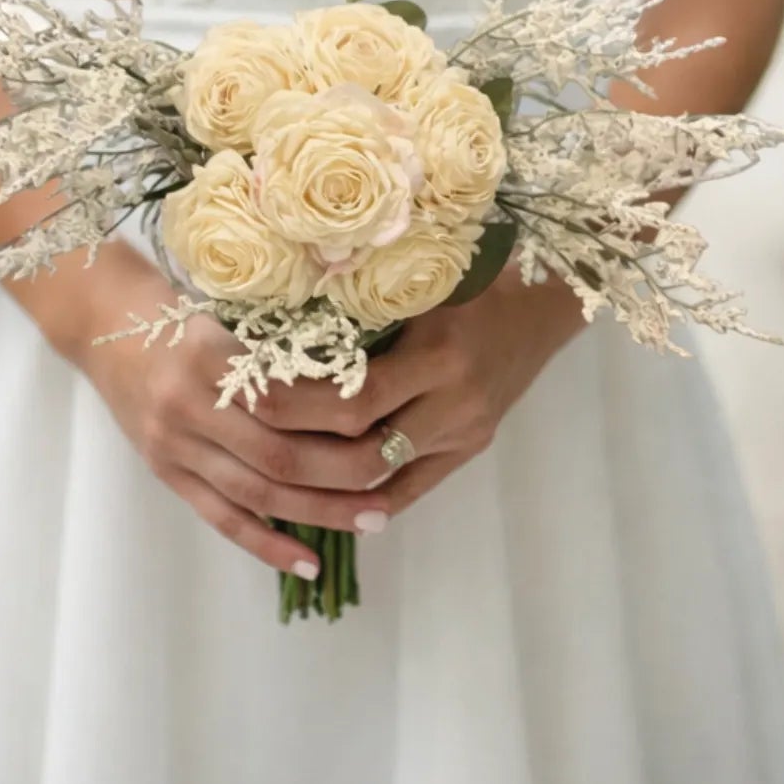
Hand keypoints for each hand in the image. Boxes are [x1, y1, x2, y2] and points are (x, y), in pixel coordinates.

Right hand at [60, 246, 395, 580]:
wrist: (104, 323)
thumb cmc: (181, 311)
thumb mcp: (229, 315)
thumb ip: (279, 350)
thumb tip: (359, 379)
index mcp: (211, 355)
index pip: (287, 399)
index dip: (340, 416)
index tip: (388, 416)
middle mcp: (188, 406)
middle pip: (278, 454)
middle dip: (344, 472)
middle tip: (395, 472)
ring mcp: (173, 445)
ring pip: (256, 493)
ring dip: (319, 513)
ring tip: (373, 518)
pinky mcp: (165, 472)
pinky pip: (221, 517)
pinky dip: (267, 545)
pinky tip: (309, 563)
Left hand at [252, 268, 586, 513]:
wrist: (539, 307)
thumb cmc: (470, 279)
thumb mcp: (418, 283)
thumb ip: (361, 307)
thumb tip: (279, 320)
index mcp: (439, 355)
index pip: (355, 401)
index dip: (296, 405)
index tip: (246, 392)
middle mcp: (455, 403)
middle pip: (363, 451)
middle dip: (297, 452)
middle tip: (245, 439)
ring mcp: (465, 433)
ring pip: (381, 479)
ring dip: (323, 482)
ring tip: (269, 472)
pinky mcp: (469, 450)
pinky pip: (411, 490)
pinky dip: (366, 502)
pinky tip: (324, 503)